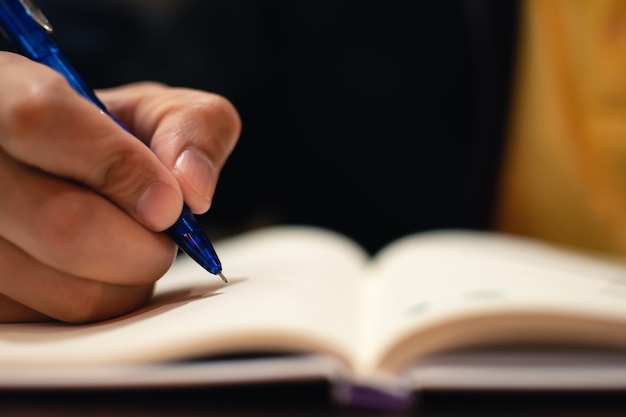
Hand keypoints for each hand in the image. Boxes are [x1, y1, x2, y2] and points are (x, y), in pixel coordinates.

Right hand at [0, 52, 239, 322]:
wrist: (54, 172)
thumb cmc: (104, 141)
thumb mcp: (153, 113)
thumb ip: (191, 127)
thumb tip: (193, 190)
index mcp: (3, 93)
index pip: (39, 121)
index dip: (118, 167)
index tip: (170, 203)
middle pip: (64, 225)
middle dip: (144, 244)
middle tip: (162, 235)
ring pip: (68, 291)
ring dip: (127, 280)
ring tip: (125, 246)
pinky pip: (59, 321)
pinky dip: (98, 301)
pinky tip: (91, 268)